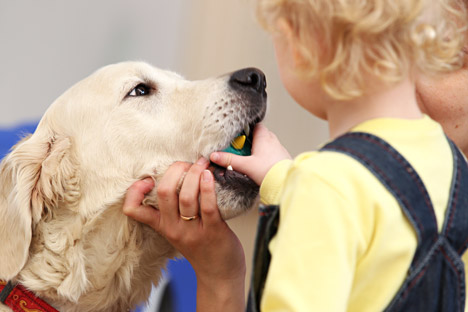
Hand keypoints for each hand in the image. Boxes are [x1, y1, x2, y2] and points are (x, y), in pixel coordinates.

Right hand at [123, 158, 245, 310]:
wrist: (219, 276)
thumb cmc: (201, 248)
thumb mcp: (177, 231)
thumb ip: (172, 210)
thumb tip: (174, 176)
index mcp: (162, 226)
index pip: (133, 209)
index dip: (134, 191)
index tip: (148, 179)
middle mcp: (173, 228)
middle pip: (164, 192)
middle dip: (175, 170)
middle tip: (186, 163)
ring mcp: (192, 230)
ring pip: (185, 196)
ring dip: (194, 174)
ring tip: (202, 164)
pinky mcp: (212, 231)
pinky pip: (207, 206)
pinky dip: (207, 187)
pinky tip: (209, 175)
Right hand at [210, 123, 290, 184]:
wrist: (285, 182)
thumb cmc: (269, 171)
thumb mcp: (245, 165)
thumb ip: (229, 160)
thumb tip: (215, 156)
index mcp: (264, 137)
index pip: (254, 125)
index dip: (246, 129)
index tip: (238, 137)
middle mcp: (273, 140)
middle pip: (259, 135)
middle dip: (250, 141)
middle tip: (241, 150)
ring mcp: (279, 149)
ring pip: (266, 145)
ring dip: (258, 150)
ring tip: (249, 159)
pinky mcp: (282, 158)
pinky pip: (272, 154)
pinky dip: (266, 157)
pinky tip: (260, 166)